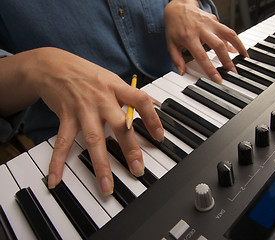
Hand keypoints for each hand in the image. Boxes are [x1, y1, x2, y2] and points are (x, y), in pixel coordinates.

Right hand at [21, 47, 163, 193]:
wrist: (52, 65)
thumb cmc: (86, 74)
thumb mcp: (111, 79)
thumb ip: (128, 94)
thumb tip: (151, 104)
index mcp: (116, 88)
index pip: (140, 101)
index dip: (152, 118)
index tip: (159, 137)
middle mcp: (102, 98)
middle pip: (119, 125)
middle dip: (130, 149)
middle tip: (138, 169)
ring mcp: (83, 108)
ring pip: (94, 139)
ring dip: (100, 164)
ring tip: (106, 186)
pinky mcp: (65, 116)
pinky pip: (63, 142)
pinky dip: (58, 161)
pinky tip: (56, 179)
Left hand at [164, 0, 247, 82]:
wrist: (178, 7)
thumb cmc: (174, 26)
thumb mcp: (171, 44)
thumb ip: (176, 59)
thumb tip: (182, 72)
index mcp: (189, 37)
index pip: (201, 56)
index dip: (210, 69)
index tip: (217, 78)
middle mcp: (201, 29)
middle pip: (218, 46)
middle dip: (227, 61)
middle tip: (233, 72)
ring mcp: (210, 23)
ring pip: (228, 34)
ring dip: (238, 46)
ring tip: (244, 58)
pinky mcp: (215, 20)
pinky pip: (227, 31)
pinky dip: (234, 40)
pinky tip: (238, 49)